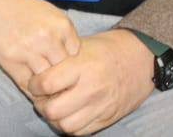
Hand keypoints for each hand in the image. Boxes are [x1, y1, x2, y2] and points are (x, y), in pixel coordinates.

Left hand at [29, 30, 153, 134]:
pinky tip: (67, 114)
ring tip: (52, 107)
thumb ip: (58, 58)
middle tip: (40, 97)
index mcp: (82, 66)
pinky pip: (81, 131)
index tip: (34, 82)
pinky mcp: (108, 118)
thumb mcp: (79, 45)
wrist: (138, 59)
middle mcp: (91, 88)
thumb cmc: (103, 49)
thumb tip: (34, 69)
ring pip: (66, 125)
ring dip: (54, 119)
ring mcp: (101, 106)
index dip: (34, 85)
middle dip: (41, 105)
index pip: (47, 83)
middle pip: (53, 110)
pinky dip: (70, 126)